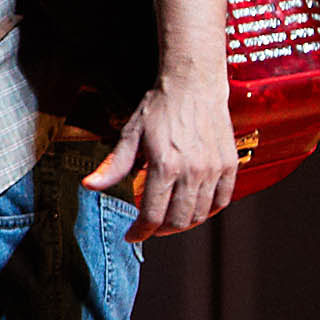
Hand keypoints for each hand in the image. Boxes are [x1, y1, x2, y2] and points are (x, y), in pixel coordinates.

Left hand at [85, 76, 236, 239]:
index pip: (152, 215)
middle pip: (178, 221)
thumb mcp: (129, 136)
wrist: (194, 83)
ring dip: (182, 223)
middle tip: (149, 227)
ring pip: (200, 215)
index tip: (132, 235)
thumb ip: (114, 166)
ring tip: (168, 218)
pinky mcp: (229, 164)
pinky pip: (222, 200)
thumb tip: (89, 186)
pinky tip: (193, 208)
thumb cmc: (159, 107)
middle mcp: (192, 171)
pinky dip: (207, 211)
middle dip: (159, 231)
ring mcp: (214, 168)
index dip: (140, 232)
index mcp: (164, 165)